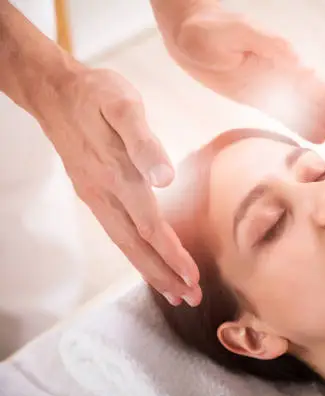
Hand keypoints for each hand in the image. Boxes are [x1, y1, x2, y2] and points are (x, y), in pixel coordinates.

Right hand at [37, 67, 200, 306]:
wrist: (55, 91)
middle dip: (164, 275)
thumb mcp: (123, 104)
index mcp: (117, 175)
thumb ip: (144, 142)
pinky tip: (147, 260)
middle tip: (190, 298)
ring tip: (174, 291)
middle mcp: (103, 193)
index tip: (192, 276)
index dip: (172, 254)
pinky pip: (115, 231)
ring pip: (124, 243)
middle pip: (136, 246)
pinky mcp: (91, 192)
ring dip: (150, 269)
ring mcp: (94, 195)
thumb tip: (164, 178)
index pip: (149, 226)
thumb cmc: (96, 94)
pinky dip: (135, 252)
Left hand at [163, 5, 324, 158]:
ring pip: (313, 113)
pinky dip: (309, 128)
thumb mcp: (231, 34)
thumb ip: (264, 44)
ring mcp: (276, 86)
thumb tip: (298, 61)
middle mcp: (287, 75)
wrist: (185, 27)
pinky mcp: (261, 94)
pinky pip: (291, 116)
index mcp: (285, 62)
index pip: (322, 92)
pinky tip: (322, 140)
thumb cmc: (205, 29)